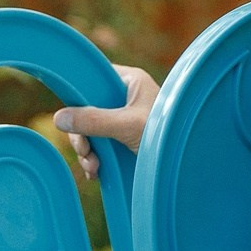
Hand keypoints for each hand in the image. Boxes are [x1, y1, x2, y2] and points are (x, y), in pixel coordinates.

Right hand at [53, 64, 161, 178]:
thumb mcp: (127, 125)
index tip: (69, 114)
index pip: (93, 77)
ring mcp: (124, 121)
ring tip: (94, 168)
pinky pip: (99, 147)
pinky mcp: (124, 141)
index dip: (78, 94)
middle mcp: (125, 98)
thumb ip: (94, 120)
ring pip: (90, 131)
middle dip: (82, 135)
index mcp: (129, 82)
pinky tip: (96, 173)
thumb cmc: (168, 135)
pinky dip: (94, 161)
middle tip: (85, 151)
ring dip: (86, 152)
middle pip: (86, 110)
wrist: (191, 164)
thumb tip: (58, 118)